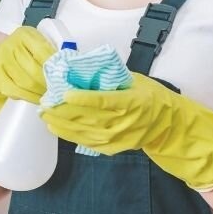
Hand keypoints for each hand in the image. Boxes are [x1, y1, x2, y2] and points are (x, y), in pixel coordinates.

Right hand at [0, 26, 54, 137]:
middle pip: (34, 70)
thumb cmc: (26, 51)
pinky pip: (14, 90)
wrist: (0, 56)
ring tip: (51, 97)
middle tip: (60, 92)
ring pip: (24, 82)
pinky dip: (27, 97)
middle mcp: (10, 45)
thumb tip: (71, 66)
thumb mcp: (38, 44)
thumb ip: (52, 51)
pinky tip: (37, 99)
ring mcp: (1, 60)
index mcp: (25, 34)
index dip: (55, 67)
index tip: (65, 78)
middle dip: (49, 84)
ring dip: (40, 93)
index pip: (43, 51)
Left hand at [40, 72, 212, 190]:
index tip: (64, 93)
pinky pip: (87, 141)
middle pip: (87, 118)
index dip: (82, 98)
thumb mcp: (134, 81)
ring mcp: (117, 138)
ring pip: (83, 132)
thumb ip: (110, 77)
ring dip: (62, 124)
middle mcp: (123, 122)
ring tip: (45, 114)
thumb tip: (82, 65)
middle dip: (63, 111)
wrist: (168, 126)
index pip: (103, 101)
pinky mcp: (112, 148)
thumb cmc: (150, 97)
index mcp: (131, 102)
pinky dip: (70, 134)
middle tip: (44, 102)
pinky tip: (56, 126)